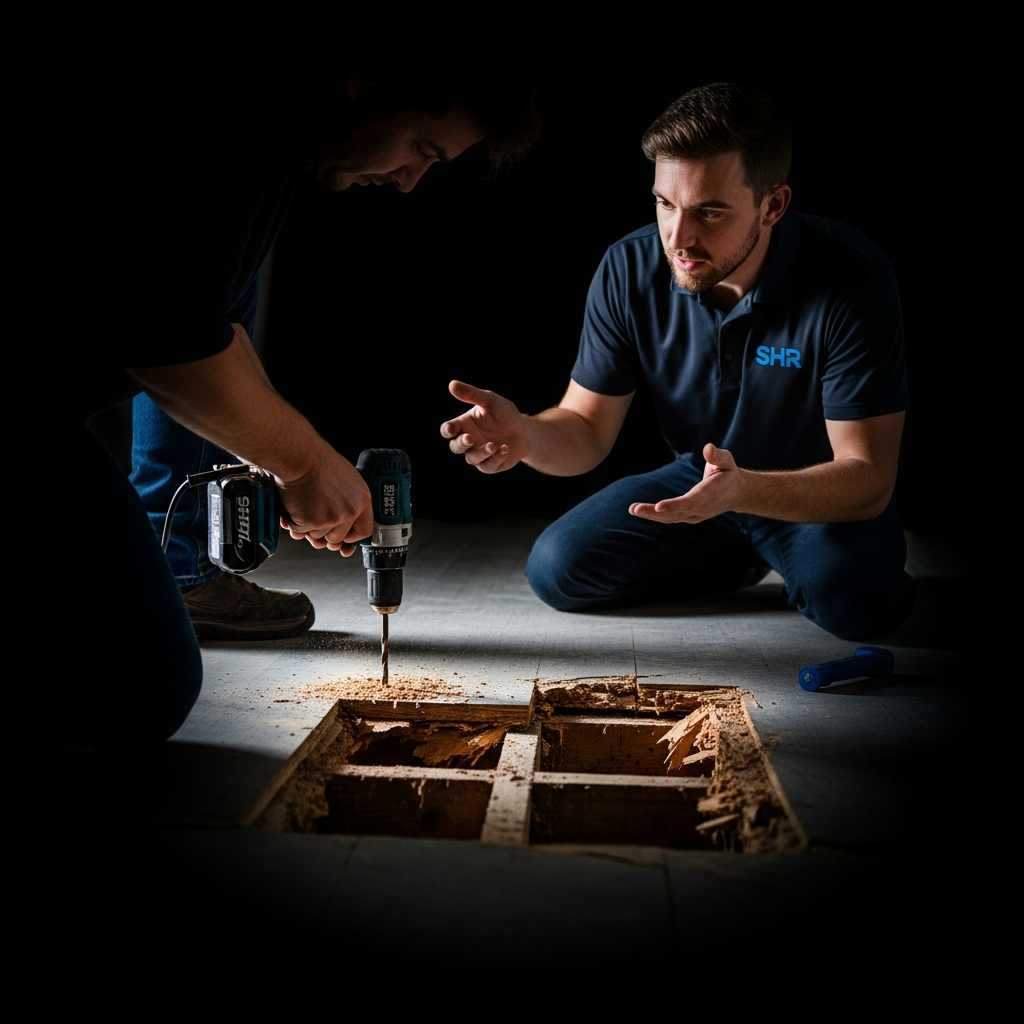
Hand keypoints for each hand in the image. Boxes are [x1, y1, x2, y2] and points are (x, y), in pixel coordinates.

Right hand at [275, 443, 372, 556]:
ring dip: (307, 526)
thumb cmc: (319, 462)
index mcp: (362, 501)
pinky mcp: (312, 521)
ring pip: (317, 536)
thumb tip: (341, 524)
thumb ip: (348, 501)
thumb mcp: (347, 480)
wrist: (300, 457)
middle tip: (314, 519)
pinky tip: (293, 507)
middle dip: (324, 533)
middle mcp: (350, 511)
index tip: (343, 535)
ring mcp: (331, 519)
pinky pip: (300, 531)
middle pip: (337, 538)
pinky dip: (292, 522)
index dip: (351, 536)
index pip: (364, 530)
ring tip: (304, 505)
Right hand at [439, 380, 525, 473]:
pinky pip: (488, 466)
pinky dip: (496, 458)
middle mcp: (469, 442)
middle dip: (461, 443)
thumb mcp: (490, 401)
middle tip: (470, 438)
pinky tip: (505, 448)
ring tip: (493, 444)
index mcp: (464, 425)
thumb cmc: (504, 414)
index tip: (450, 428)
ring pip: (471, 458)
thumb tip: (452, 384)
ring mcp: (479, 455)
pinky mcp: (491, 465)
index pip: (448, 430)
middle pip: (455, 447)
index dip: (447, 430)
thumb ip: (472, 394)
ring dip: (481, 452)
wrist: (524, 430)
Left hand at [629, 444, 745, 523]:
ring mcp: (694, 515)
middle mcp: (700, 509)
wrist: (736, 493)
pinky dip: (655, 516)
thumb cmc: (728, 473)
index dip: (674, 505)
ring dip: (650, 515)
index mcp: (709, 495)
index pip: (689, 502)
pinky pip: (670, 518)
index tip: (658, 506)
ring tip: (633, 509)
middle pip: (675, 514)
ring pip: (670, 518)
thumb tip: (708, 448)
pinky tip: (640, 511)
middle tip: (634, 509)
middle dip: (653, 513)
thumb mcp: (727, 461)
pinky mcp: (689, 516)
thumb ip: (717, 456)